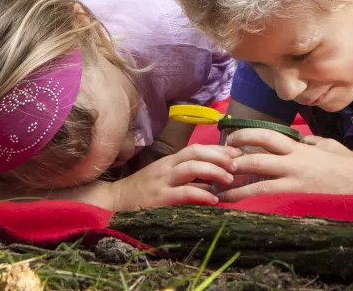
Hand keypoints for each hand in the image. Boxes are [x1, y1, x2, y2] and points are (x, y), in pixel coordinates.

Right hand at [111, 144, 240, 209]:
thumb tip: (215, 176)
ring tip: (229, 180)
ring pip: (191, 168)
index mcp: (170, 161)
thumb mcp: (165, 178)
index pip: (197, 148)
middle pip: (196, 152)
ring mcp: (162, 182)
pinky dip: (201, 194)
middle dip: (219, 156)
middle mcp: (167, 167)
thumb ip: (186, 176)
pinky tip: (213, 199)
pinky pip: (184, 192)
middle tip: (238, 165)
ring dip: (214, 171)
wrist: (114, 203)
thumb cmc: (144, 192)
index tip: (238, 153)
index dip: (219, 149)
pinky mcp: (159, 199)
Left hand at [217, 129, 352, 202]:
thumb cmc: (343, 161)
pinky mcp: (297, 194)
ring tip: (217, 189)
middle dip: (235, 158)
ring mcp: (295, 178)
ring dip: (236, 183)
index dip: (246, 135)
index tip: (231, 140)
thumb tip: (298, 140)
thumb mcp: (324, 144)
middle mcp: (294, 160)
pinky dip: (250, 198)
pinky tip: (236, 203)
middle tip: (216, 163)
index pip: (267, 135)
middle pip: (258, 155)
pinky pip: (269, 196)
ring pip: (259, 178)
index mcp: (298, 146)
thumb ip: (307, 142)